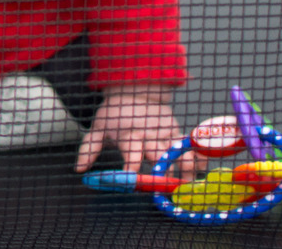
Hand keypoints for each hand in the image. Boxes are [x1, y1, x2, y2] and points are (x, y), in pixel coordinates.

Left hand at [75, 84, 197, 179]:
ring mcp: (165, 132)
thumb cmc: (115, 114)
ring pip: (179, 152)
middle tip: (165, 190)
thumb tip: (80, 169)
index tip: (132, 181)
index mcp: (129, 134)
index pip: (131, 153)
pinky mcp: (176, 131)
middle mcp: (149, 134)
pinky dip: (197, 157)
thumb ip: (89, 149)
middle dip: (163, 173)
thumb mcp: (97, 129)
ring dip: (184, 169)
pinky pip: (190, 146)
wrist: (135, 91)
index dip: (132, 168)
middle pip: (159, 155)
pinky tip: (201, 170)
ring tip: (186, 185)